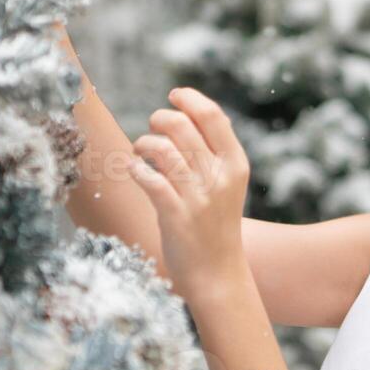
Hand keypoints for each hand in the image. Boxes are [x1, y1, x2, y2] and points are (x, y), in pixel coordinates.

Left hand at [129, 87, 250, 302]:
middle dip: (160, 119)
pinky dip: (136, 169)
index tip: (174, 95)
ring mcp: (198, 197)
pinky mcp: (175, 215)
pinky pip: (148, 178)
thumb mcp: (227, 185)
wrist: (217, 274)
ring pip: (162, 149)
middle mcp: (219, 177)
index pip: (213, 116)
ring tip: (140, 152)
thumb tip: (186, 115)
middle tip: (152, 128)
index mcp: (235, 164)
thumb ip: (213, 153)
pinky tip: (134, 170)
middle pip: (182, 127)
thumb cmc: (215, 225)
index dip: (190, 99)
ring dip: (144, 144)